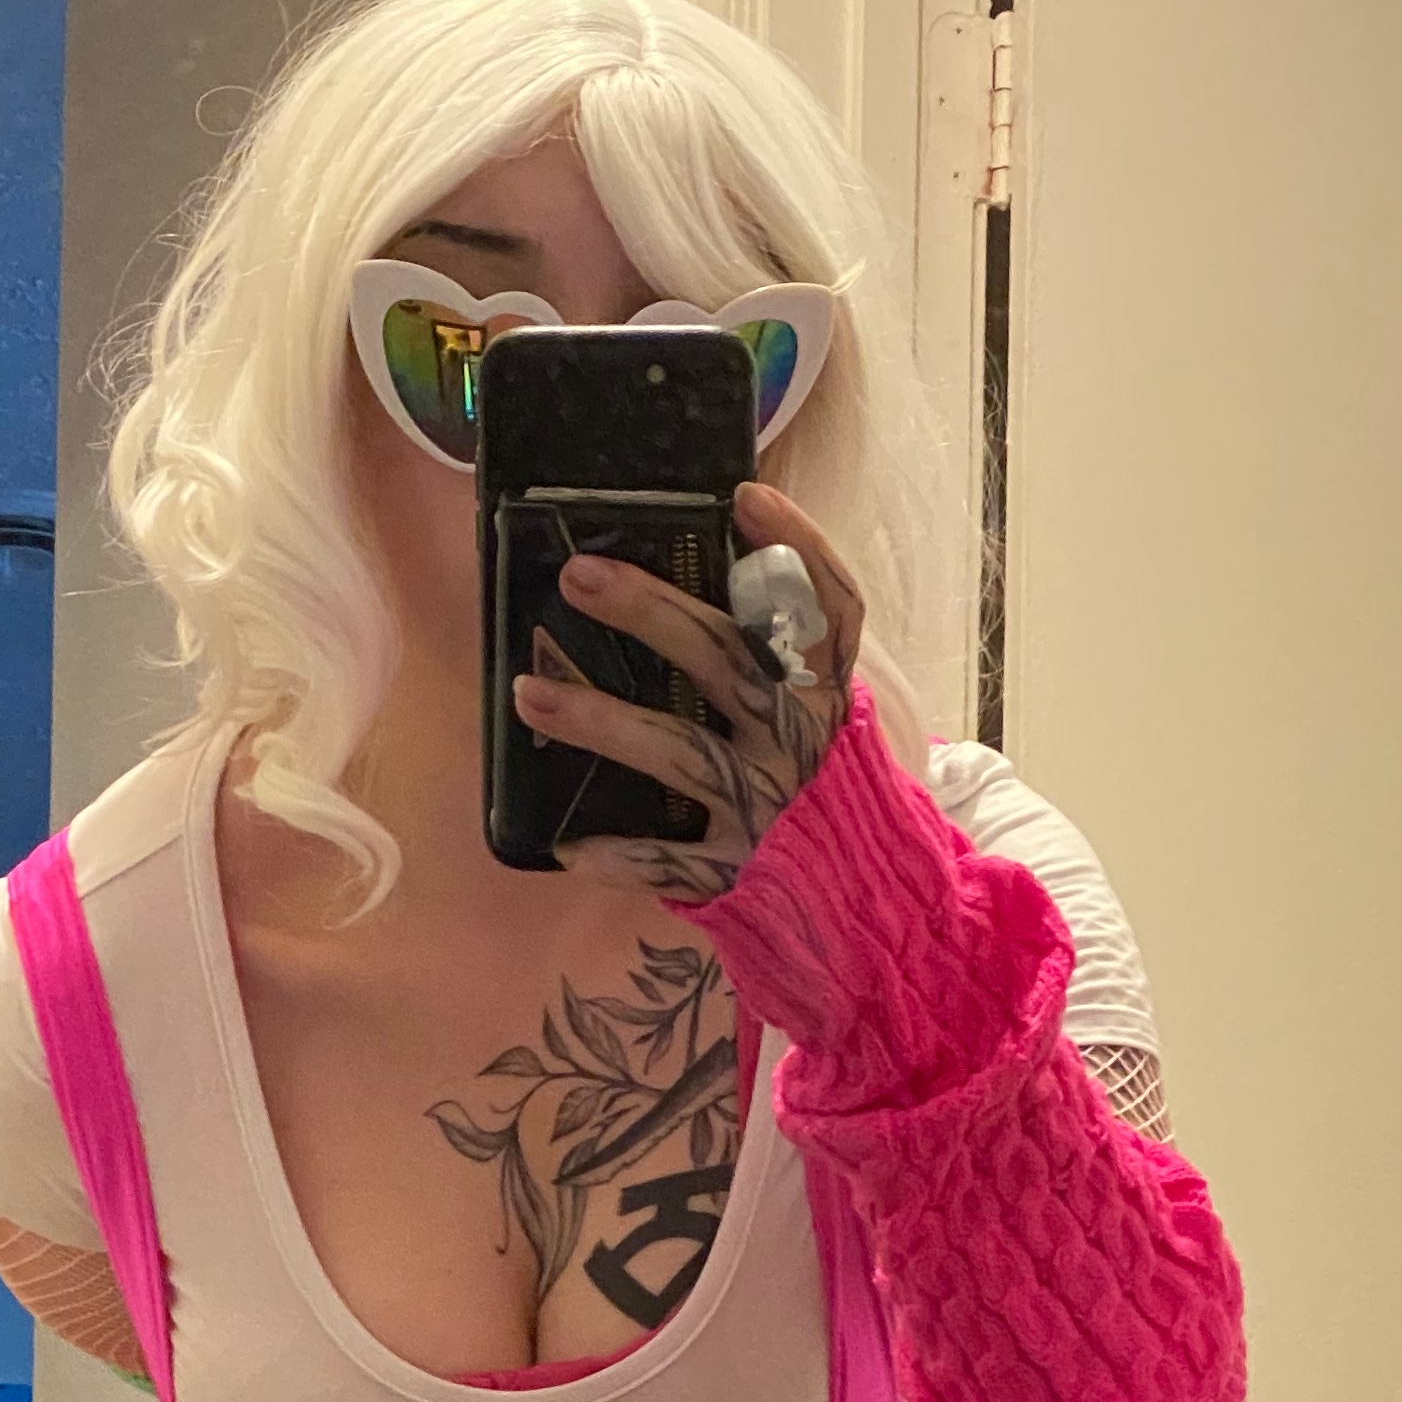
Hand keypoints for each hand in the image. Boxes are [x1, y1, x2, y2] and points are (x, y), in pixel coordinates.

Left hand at [514, 479, 866, 900]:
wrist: (874, 904)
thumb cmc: (831, 795)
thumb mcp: (825, 720)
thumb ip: (782, 665)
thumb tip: (719, 579)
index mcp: (831, 693)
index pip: (831, 607)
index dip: (796, 547)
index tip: (743, 497)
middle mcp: (802, 739)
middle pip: (725, 659)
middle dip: (649, 611)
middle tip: (579, 575)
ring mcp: (771, 804)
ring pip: (678, 751)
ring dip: (598, 721)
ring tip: (528, 694)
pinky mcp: (743, 869)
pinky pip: (670, 859)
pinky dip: (620, 857)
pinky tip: (570, 849)